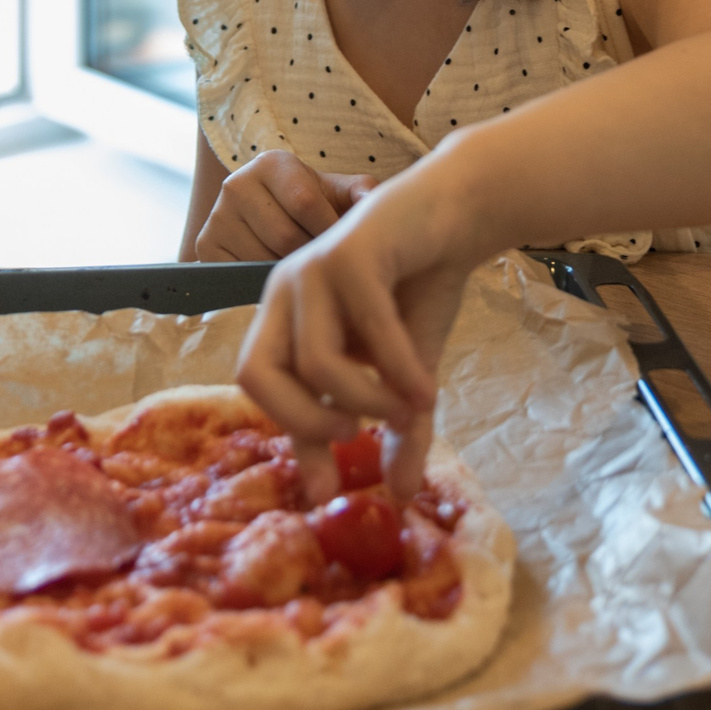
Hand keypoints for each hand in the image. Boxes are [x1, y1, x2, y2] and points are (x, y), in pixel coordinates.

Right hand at [192, 149, 375, 261]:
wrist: (268, 212)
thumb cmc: (314, 205)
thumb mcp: (339, 192)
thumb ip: (362, 193)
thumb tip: (374, 203)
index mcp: (272, 164)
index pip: (304, 203)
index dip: (329, 231)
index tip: (343, 248)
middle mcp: (237, 184)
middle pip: (284, 237)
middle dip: (310, 257)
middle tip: (327, 269)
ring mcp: (216, 215)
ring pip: (261, 260)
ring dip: (288, 273)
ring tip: (305, 274)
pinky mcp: (204, 244)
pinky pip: (239, 275)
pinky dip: (261, 283)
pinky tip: (278, 279)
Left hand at [232, 153, 489, 500]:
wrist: (455, 217)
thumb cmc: (419, 288)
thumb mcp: (405, 369)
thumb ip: (396, 425)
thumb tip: (404, 492)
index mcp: (284, 320)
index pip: (259, 386)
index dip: (292, 437)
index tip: (327, 489)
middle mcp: (285, 294)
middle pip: (256, 373)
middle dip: (303, 422)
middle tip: (354, 437)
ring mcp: (312, 269)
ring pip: (314, 360)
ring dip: (366, 398)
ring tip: (410, 410)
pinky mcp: (350, 250)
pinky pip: (367, 325)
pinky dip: (398, 367)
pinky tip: (427, 389)